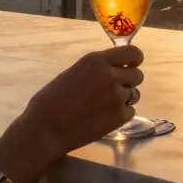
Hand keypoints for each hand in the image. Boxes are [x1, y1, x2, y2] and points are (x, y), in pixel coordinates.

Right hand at [0, 46, 145, 182]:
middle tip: (112, 91)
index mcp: (96, 61)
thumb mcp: (74, 73)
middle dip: (128, 82)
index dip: (134, 61)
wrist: (45, 129)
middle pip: (138, 75)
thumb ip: (96, 70)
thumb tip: (113, 69)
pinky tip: (103, 119)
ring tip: (103, 107)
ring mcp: (117, 96)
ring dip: (125, 99)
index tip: (129, 67)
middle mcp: (111, 75)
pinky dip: (120, 115)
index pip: (133, 53)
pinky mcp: (119, 116)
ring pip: (135, 94)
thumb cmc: (50, 101)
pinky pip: (130, 112)